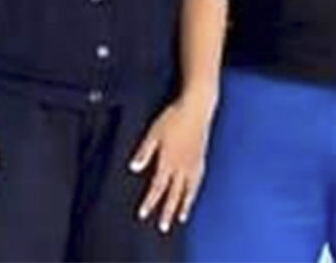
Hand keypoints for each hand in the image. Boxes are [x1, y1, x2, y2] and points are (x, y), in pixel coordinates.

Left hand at [129, 92, 215, 232]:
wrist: (196, 108)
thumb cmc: (173, 118)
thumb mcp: (153, 132)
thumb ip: (144, 151)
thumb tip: (134, 167)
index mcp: (168, 161)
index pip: (157, 187)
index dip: (150, 202)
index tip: (143, 215)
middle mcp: (181, 166)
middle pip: (174, 194)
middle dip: (167, 211)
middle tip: (163, 227)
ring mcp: (193, 163)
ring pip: (188, 190)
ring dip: (184, 205)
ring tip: (181, 218)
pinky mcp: (201, 158)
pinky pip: (198, 181)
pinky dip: (195, 191)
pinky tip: (193, 194)